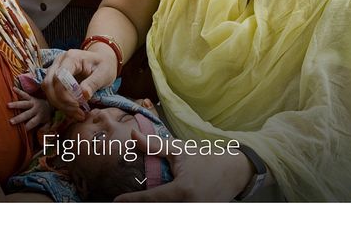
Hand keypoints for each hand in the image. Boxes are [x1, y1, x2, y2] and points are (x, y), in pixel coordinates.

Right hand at [8, 87, 50, 129]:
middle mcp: (36, 109)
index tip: (21, 130)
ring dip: (16, 104)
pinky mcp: (31, 97)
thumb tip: (40, 131)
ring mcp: (33, 102)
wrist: (51, 103)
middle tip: (11, 122)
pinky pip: (25, 94)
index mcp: (40, 116)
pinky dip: (19, 91)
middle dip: (19, 118)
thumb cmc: (46, 115)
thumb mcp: (48, 122)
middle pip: (27, 114)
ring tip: (8, 105)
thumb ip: (45, 127)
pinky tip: (13, 88)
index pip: (32, 123)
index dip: (27, 126)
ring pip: (24, 103)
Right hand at [41, 49, 117, 120]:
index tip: (77, 105)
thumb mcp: (104, 73)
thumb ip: (93, 83)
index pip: (59, 77)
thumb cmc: (104, 65)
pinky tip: (73, 111)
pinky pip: (51, 92)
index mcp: (71, 58)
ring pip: (47, 90)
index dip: (64, 95)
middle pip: (48, 84)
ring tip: (77, 114)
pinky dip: (60, 104)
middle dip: (60, 102)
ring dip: (60, 105)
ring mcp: (55, 68)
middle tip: (77, 112)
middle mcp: (59, 61)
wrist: (103, 59)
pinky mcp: (55, 77)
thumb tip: (83, 95)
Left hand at [114, 129, 251, 201]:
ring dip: (154, 208)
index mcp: (182, 190)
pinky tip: (154, 205)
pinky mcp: (198, 216)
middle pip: (158, 210)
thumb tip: (133, 135)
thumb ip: (155, 146)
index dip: (133, 200)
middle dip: (141, 208)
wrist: (234, 171)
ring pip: (167, 213)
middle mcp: (188, 206)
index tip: (116, 201)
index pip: (152, 198)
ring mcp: (194, 213)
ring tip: (135, 204)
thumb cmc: (205, 158)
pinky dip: (166, 208)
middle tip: (123, 205)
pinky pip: (177, 213)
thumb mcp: (180, 151)